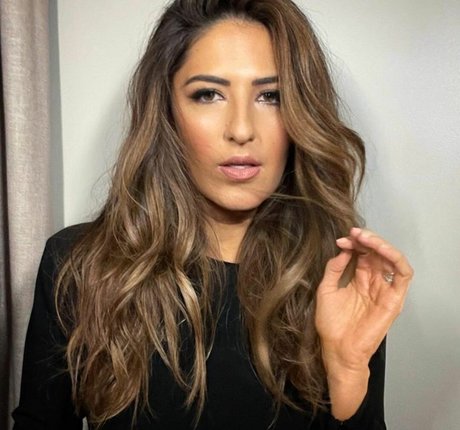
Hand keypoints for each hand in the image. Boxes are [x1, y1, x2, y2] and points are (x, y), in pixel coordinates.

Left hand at [316, 227, 412, 373]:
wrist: (338, 349)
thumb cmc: (331, 324)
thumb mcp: (326, 289)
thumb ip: (334, 268)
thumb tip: (343, 249)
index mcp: (358, 280)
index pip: (362, 254)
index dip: (354, 243)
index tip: (341, 240)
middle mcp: (373, 282)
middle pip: (377, 253)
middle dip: (366, 240)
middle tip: (354, 234)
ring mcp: (385, 290)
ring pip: (391, 259)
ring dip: (380, 245)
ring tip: (365, 239)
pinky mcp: (394, 299)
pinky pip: (403, 275)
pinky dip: (396, 259)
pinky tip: (381, 250)